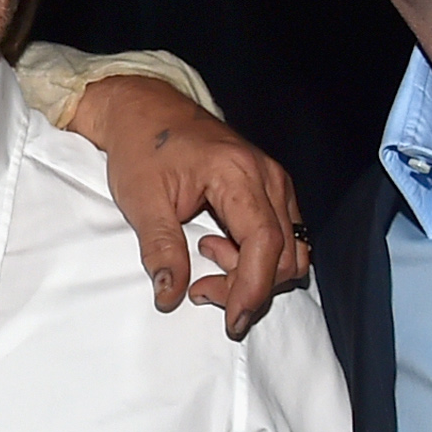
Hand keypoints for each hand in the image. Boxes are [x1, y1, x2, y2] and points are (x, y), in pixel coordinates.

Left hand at [68, 75, 308, 337]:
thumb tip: (170, 296)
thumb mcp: (141, 201)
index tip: (232, 321)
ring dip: (255, 274)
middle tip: (198, 289)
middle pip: (284, 254)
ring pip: (291, 249)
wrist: (147, 111)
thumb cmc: (142, 149)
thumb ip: (160, 249)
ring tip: (205, 261)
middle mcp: (268, 176)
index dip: (252, 289)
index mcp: (238, 174)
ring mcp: (275, 181)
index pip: (266, 244)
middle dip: (248, 287)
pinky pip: (285, 237)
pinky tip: (219, 248)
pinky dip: (259, 258)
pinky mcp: (272, 189)